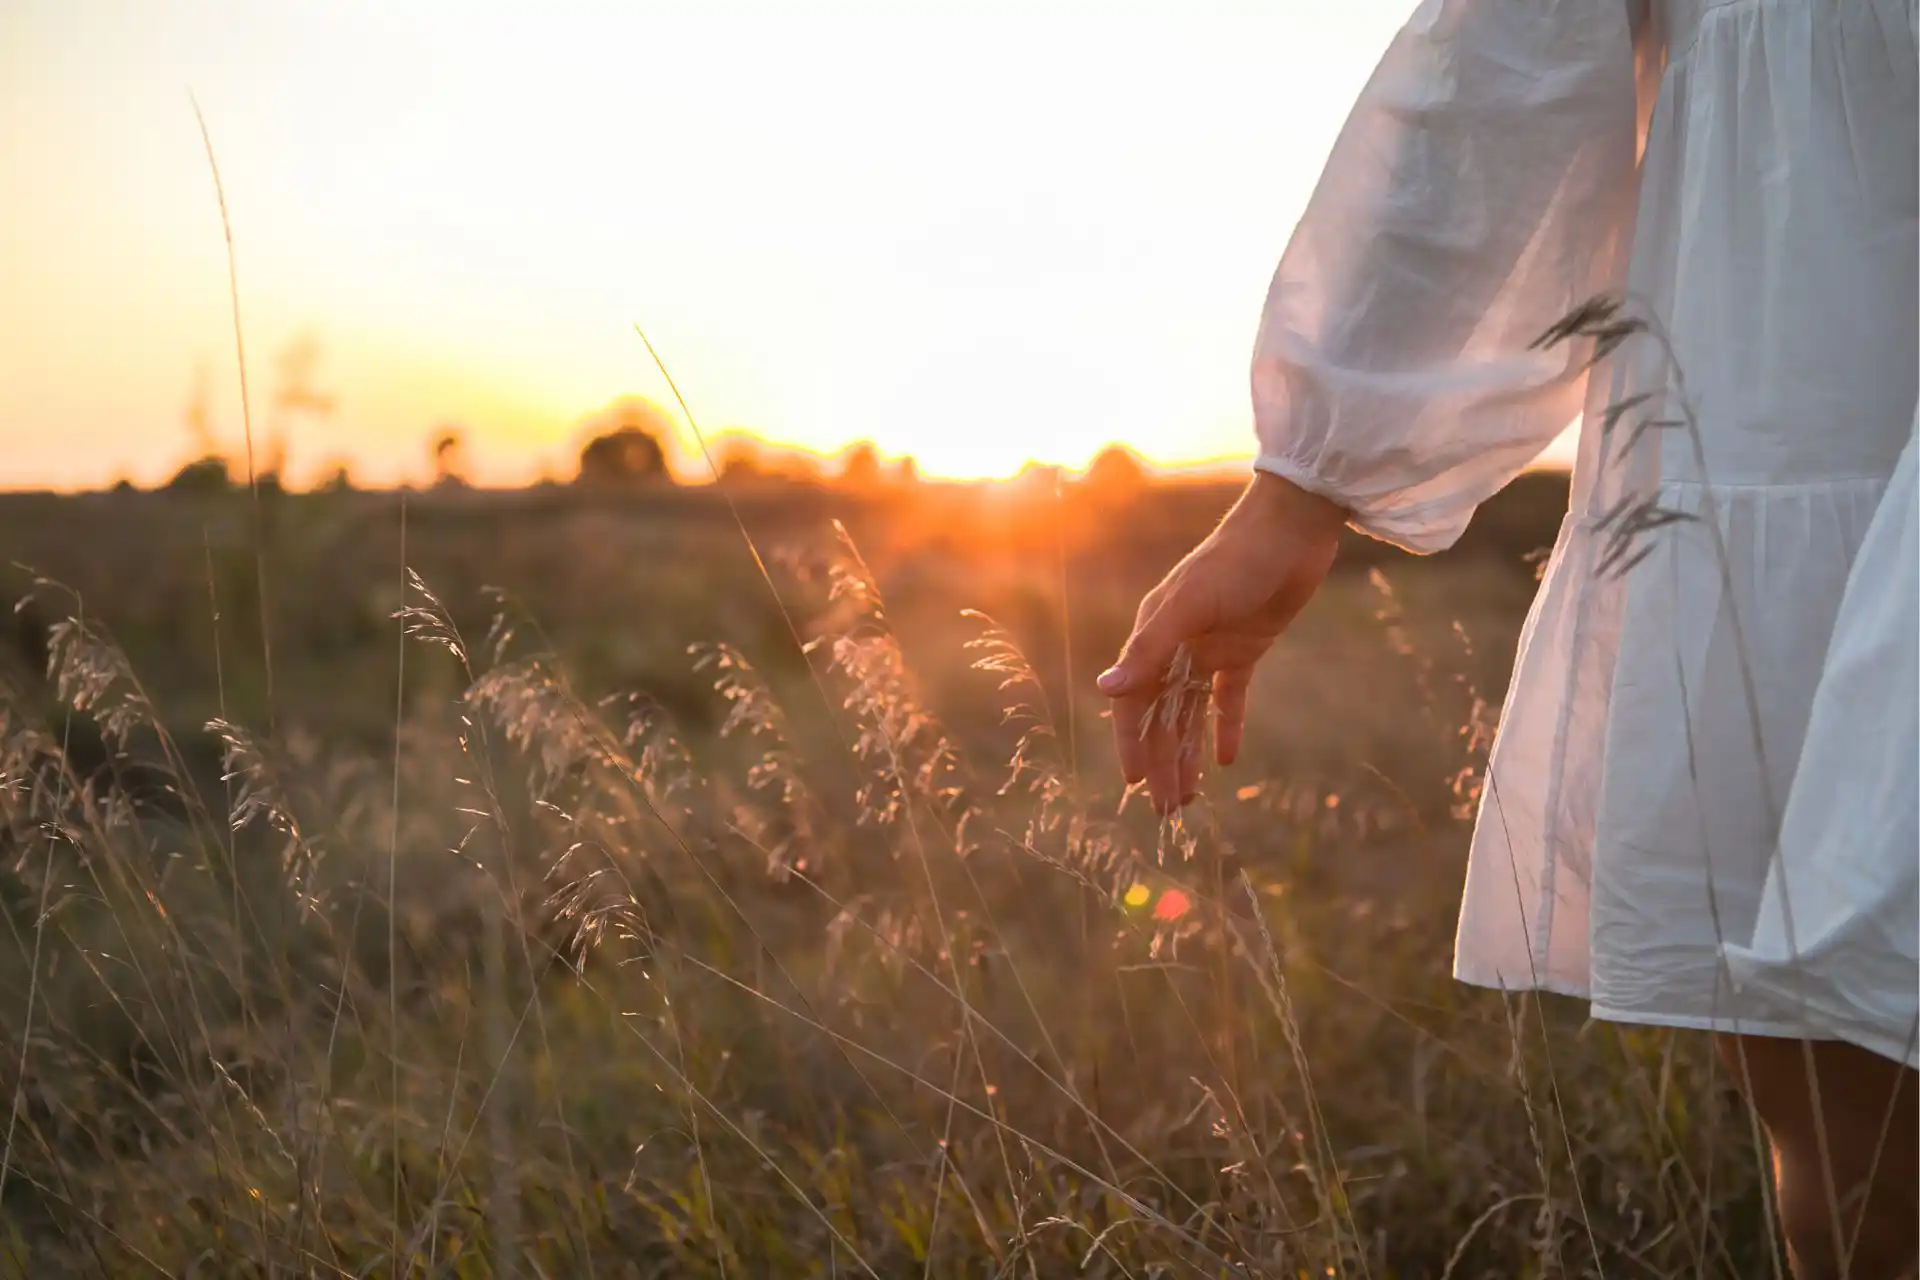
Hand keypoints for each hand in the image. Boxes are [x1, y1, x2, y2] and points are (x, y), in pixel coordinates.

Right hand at [1097, 472, 1345, 812]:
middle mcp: (1177, 645)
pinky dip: (1226, 727)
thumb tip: (1104, 691)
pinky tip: (1227, 761)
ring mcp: (1211, 648)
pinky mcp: (1246, 648)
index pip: (1135, 701)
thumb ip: (1148, 650)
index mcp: (1155, 634)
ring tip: (1189, 797)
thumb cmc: (1234, 560)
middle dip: (1163, 762)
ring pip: (1193, 713)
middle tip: (1168, 811)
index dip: (1133, 743)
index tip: (1136, 784)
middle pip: (1164, 716)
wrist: (1291, 529)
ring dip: (1189, 753)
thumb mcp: (1188, 606)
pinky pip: (1231, 697)